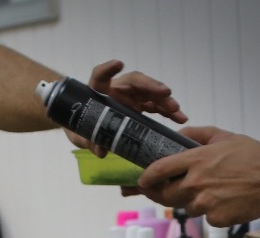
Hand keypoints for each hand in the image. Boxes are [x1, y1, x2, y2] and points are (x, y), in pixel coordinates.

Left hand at [67, 61, 187, 156]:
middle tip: (165, 93)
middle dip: (151, 86)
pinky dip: (167, 111)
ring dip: (164, 100)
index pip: (100, 74)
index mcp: (98, 89)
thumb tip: (101, 151)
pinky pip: (155, 105)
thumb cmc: (80, 126)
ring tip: (177, 110)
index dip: (108, 69)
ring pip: (149, 92)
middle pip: (135, 81)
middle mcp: (116, 88)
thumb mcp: (80, 135)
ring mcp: (129, 96)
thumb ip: (88, 141)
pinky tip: (179, 117)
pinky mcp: (139, 105)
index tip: (118, 64)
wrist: (85, 128)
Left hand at [136, 126, 259, 225]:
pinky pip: (204, 217)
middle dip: (159, 194)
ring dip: (191, 200)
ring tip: (212, 190)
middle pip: (165, 195)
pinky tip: (226, 200)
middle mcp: (196, 183)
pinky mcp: (214, 219)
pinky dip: (210, 210)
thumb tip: (179, 133)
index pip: (159, 170)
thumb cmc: (254, 157)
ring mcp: (204, 204)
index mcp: (197, 160)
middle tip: (159, 191)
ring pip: (186, 206)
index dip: (146, 178)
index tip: (141, 181)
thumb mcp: (226, 137)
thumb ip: (199, 134)